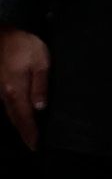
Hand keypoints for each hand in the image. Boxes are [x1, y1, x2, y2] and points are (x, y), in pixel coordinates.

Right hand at [0, 28, 38, 143]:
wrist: (0, 33)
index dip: (29, 132)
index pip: (24, 117)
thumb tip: (40, 107)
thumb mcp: (40, 61)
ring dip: (18, 122)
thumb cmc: (22, 44)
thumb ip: (40, 85)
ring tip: (28, 133)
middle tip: (31, 145)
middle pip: (14, 117)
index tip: (34, 146)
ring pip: (9, 110)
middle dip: (23, 131)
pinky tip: (20, 114)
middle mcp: (4, 93)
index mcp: (16, 89)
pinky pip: (5, 102)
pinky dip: (13, 111)